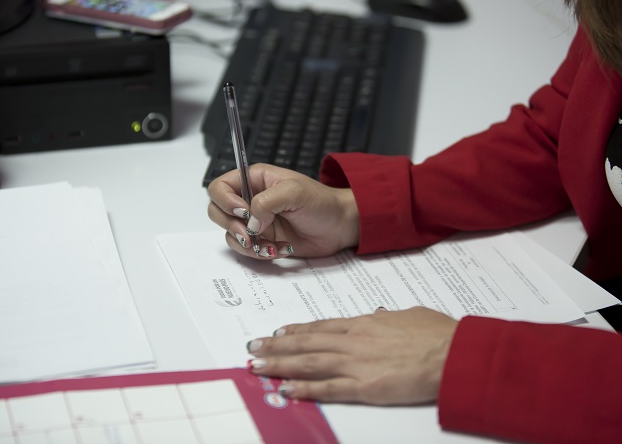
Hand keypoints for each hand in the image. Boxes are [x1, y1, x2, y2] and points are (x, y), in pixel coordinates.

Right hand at [207, 164, 358, 258]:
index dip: (225, 201)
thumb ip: (266, 202)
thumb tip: (250, 221)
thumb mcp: (294, 192)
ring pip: (230, 234)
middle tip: (250, 234)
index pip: (220, 187)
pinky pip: (247, 250)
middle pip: (217, 211)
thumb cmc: (321, 202)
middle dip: (231, 225)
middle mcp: (250, 199)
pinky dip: (260, 254)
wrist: (339, 227)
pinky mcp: (262, 240)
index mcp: (254, 180)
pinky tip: (281, 249)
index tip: (244, 212)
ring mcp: (254, 221)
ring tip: (270, 245)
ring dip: (247, 244)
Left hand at [245, 306, 457, 404]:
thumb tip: (380, 317)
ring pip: (309, 363)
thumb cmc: (436, 334)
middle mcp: (353, 341)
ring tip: (257, 366)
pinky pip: (328, 388)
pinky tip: (287, 389)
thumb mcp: (408, 316)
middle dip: (277, 347)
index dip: (297, 331)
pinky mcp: (364, 387)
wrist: (451, 354)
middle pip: (306, 344)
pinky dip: (305, 389)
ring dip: (280, 365)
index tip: (278, 332)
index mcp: (363, 324)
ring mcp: (356, 364)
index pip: (321, 327)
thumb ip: (388, 318)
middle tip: (253, 348)